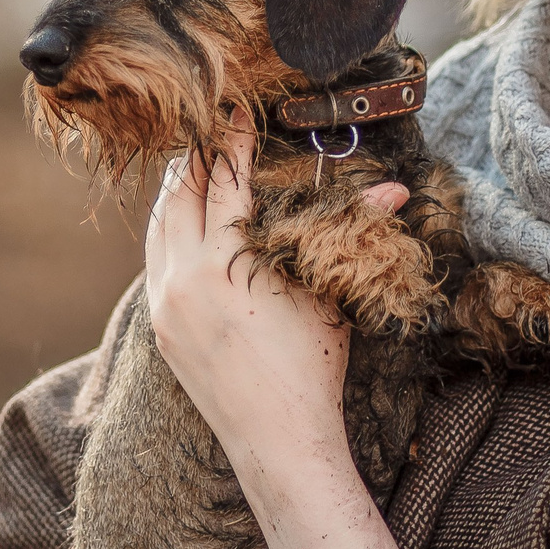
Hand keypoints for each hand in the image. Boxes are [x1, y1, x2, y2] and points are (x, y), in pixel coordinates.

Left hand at [142, 114, 407, 548]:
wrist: (277, 442)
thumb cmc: (312, 369)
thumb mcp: (331, 296)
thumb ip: (348, 232)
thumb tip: (396, 188)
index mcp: (224, 263)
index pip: (224, 179)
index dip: (232, 140)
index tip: (237, 107)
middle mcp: (182, 277)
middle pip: (178, 193)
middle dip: (195, 157)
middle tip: (211, 124)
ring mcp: (163, 302)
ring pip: (157, 225)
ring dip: (175, 190)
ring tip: (193, 163)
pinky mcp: (158, 325)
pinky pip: (153, 259)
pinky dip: (166, 229)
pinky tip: (182, 220)